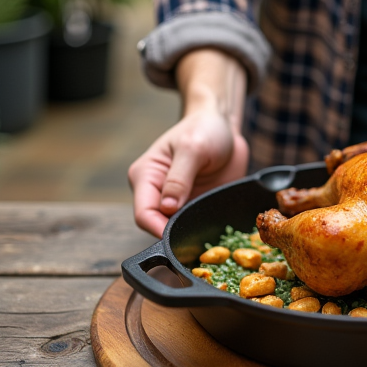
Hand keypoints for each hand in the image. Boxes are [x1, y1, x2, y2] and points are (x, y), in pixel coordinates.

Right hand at [129, 110, 248, 235]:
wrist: (222, 124)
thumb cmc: (203, 128)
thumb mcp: (193, 148)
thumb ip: (179, 178)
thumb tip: (167, 208)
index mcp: (146, 176)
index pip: (144, 213)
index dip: (158, 229)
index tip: (180, 237)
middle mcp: (156, 192)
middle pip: (158, 225)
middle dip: (177, 235)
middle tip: (201, 241)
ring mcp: (176, 201)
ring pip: (178, 229)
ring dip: (192, 234)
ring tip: (212, 238)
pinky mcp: (194, 204)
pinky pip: (196, 224)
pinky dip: (205, 230)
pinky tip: (219, 231)